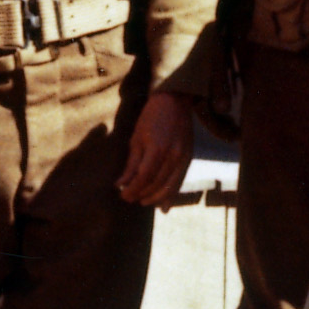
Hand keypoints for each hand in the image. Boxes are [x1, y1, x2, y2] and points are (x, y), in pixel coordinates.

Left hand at [117, 90, 194, 205]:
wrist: (175, 101)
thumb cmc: (151, 117)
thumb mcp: (136, 138)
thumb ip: (131, 164)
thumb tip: (120, 184)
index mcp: (157, 148)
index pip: (144, 177)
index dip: (133, 189)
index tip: (123, 195)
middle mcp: (173, 155)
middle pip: (156, 184)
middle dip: (142, 194)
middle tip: (131, 199)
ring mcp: (183, 157)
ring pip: (170, 186)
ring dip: (156, 198)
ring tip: (144, 201)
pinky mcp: (189, 158)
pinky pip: (180, 181)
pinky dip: (171, 195)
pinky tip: (164, 206)